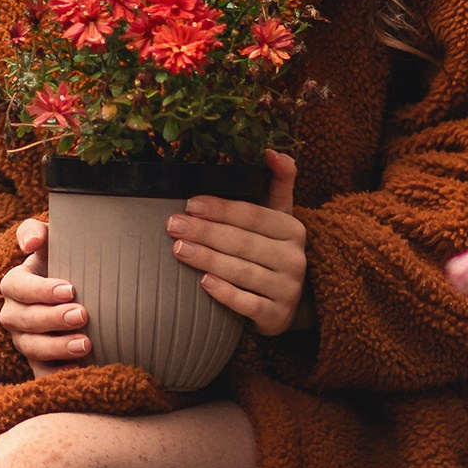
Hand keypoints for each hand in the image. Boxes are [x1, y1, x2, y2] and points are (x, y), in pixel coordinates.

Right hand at [0, 216, 92, 374]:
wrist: (80, 293)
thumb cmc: (65, 263)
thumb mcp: (52, 242)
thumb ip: (37, 231)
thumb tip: (30, 243)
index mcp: (14, 285)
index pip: (19, 288)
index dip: (42, 290)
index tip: (71, 289)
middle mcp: (14, 315)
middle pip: (25, 320)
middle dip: (53, 319)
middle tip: (83, 315)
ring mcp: (24, 341)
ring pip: (32, 349)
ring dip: (58, 348)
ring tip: (86, 344)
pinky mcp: (38, 364)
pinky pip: (42, 374)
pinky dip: (57, 375)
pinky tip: (79, 371)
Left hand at [169, 150, 307, 337]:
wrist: (285, 301)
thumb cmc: (270, 250)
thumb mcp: (278, 217)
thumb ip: (278, 183)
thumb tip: (271, 151)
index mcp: (293, 229)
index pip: (253, 215)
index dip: (221, 209)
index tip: (190, 203)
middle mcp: (295, 259)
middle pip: (243, 242)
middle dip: (205, 232)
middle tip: (172, 225)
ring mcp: (287, 290)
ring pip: (243, 272)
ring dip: (208, 259)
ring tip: (179, 249)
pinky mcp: (277, 317)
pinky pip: (248, 304)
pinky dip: (226, 293)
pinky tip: (203, 283)